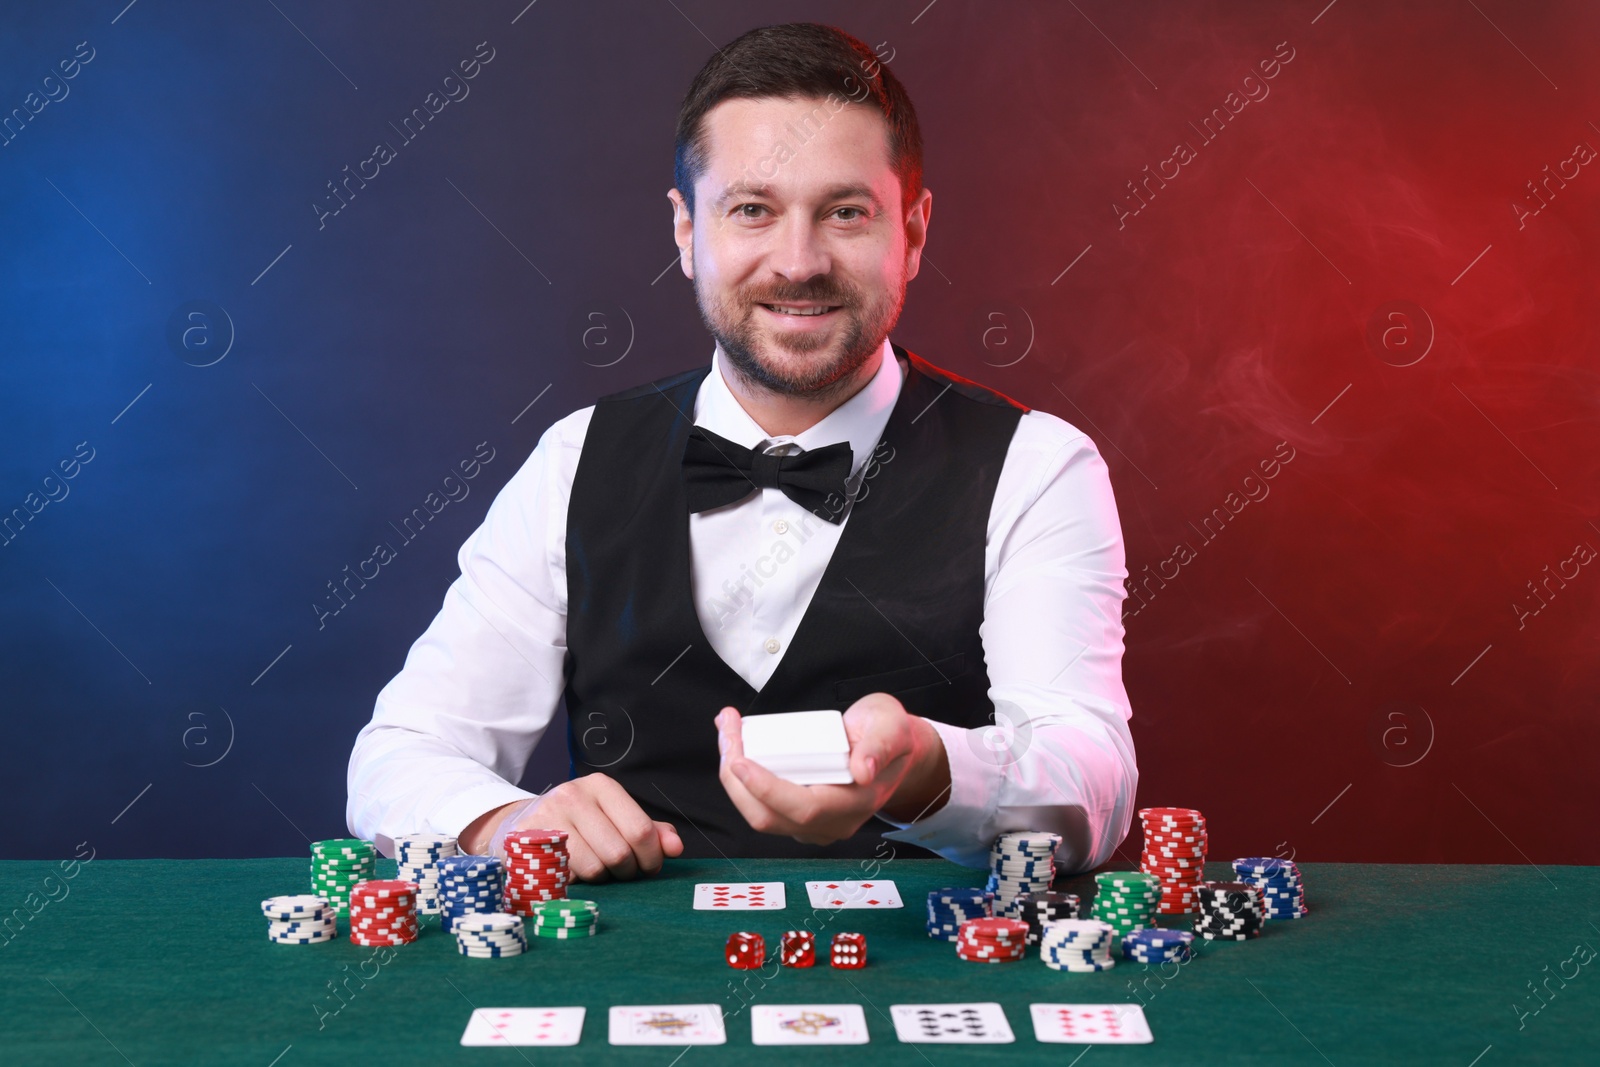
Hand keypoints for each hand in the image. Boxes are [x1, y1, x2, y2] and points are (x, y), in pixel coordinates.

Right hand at [464, 774, 682, 881]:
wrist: (522, 824)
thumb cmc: (581, 824)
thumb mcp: (615, 818)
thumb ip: (650, 831)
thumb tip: (676, 848)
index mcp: (601, 786)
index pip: (640, 829)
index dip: (651, 857)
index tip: (649, 866)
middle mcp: (573, 795)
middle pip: (618, 853)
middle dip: (627, 872)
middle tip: (623, 872)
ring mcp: (547, 817)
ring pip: (594, 869)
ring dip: (602, 879)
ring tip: (597, 869)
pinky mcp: (527, 841)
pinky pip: (567, 877)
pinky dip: (577, 882)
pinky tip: (575, 872)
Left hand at [715, 695, 950, 845]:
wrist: (894, 750)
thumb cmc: (890, 734)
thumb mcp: (892, 727)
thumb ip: (880, 745)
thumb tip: (861, 771)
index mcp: (856, 803)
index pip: (803, 808)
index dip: (767, 789)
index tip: (739, 759)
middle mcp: (832, 822)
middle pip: (770, 817)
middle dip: (736, 779)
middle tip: (727, 731)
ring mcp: (815, 824)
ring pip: (760, 814)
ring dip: (733, 777)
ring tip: (727, 731)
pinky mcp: (800, 815)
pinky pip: (762, 805)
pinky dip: (741, 778)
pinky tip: (735, 744)